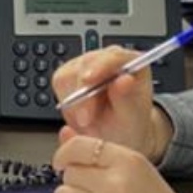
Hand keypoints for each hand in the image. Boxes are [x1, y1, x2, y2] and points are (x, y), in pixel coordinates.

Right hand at [51, 47, 170, 160]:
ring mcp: (88, 64)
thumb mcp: (131, 118)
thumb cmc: (128, 126)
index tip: (88, 81)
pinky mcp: (70, 73)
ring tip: (88, 120)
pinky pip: (60, 83)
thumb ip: (127, 98)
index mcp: (132, 63)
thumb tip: (125, 79)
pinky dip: (67, 103)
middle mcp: (109, 59)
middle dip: (82, 91)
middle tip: (86, 119)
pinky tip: (80, 114)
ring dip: (74, 101)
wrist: (115, 137)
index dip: (100, 66)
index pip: (114, 56)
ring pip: (69, 73)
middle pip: (87, 63)